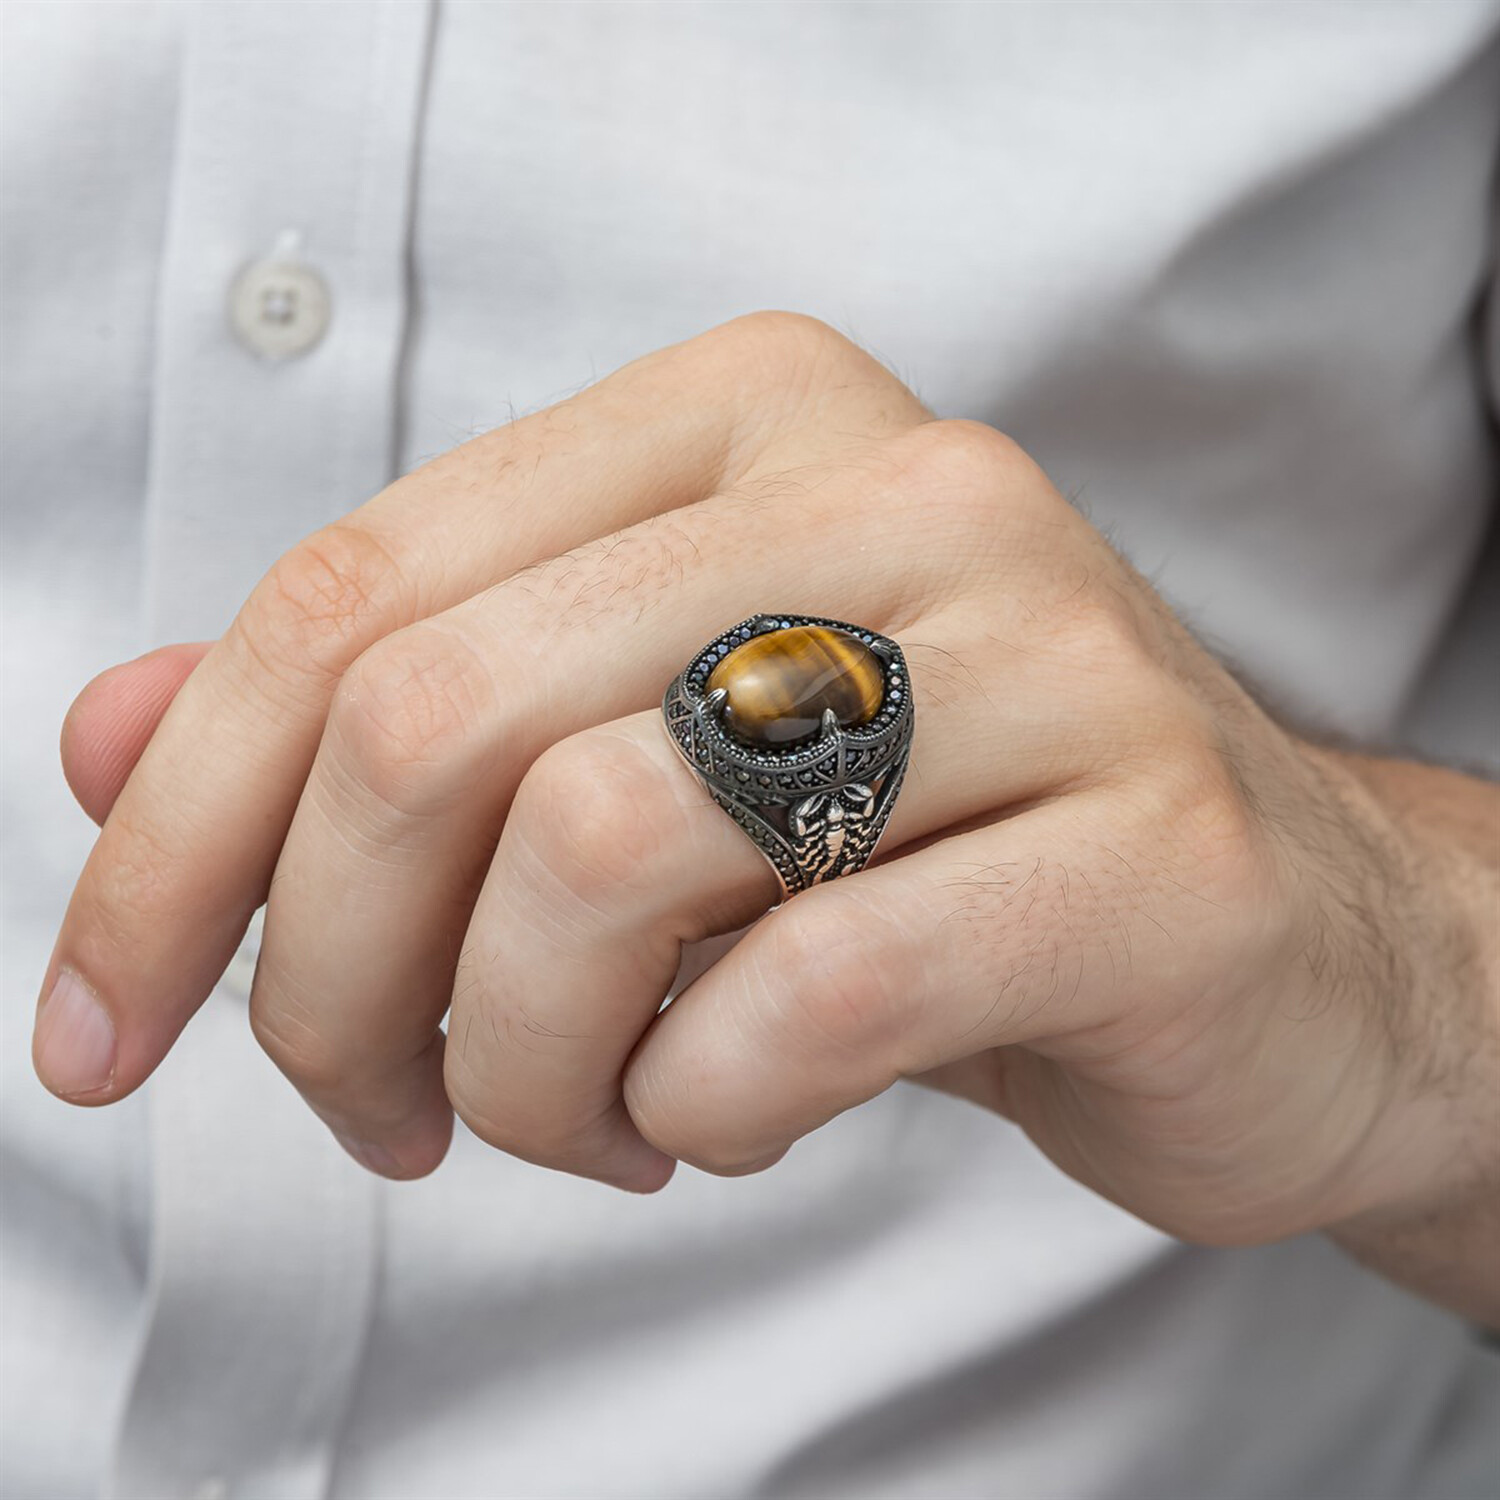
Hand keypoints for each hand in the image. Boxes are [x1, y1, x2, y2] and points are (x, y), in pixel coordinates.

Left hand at [36, 314, 1495, 1254]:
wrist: (1279, 938)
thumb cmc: (932, 849)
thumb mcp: (640, 752)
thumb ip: (382, 729)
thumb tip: (103, 741)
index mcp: (742, 420)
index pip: (352, 597)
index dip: (177, 835)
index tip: (113, 1026)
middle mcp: (896, 485)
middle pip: (437, 727)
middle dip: (329, 983)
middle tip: (383, 1109)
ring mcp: (1046, 649)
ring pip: (601, 854)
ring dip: (524, 1065)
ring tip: (586, 1116)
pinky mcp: (1155, 837)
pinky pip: (814, 990)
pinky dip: (708, 1102)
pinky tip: (733, 1114)